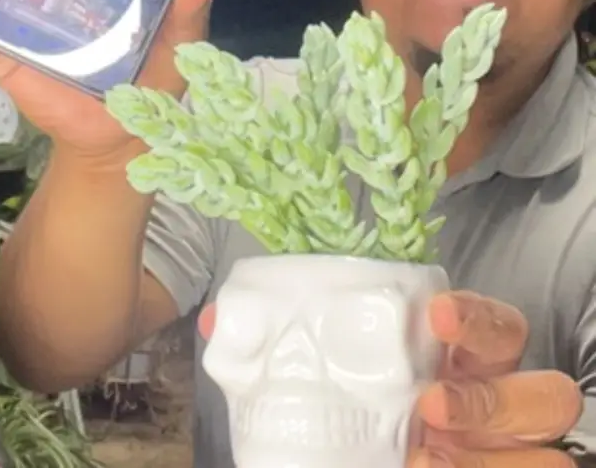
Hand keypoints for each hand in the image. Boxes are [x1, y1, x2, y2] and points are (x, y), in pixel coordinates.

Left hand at [198, 291, 582, 466]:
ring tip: (428, 453)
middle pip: (544, 388)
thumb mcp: (318, 372)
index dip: (474, 315)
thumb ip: (274, 343)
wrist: (363, 453)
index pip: (493, 323)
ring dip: (497, 452)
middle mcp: (488, 401)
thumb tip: (219, 320)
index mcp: (452, 354)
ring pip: (548, 448)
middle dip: (495, 397)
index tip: (433, 314)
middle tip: (429, 406)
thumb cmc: (348, 403)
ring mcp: (498, 452)